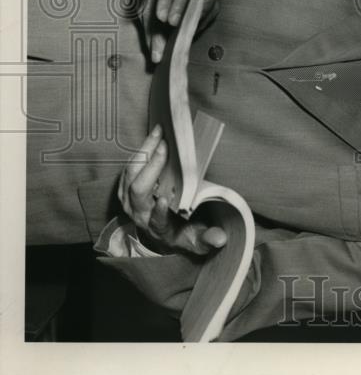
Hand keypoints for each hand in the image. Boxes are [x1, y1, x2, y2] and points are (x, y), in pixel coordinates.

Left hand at [118, 126, 226, 255]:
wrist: (160, 233)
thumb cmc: (181, 233)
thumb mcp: (196, 241)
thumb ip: (207, 239)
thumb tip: (220, 239)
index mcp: (158, 228)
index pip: (155, 221)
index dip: (158, 211)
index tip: (164, 199)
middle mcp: (139, 215)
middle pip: (137, 191)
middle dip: (150, 168)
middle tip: (165, 146)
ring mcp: (129, 201)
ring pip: (130, 176)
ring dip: (143, 153)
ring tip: (158, 134)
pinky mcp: (125, 189)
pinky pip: (128, 168)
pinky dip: (140, 153)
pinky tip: (152, 140)